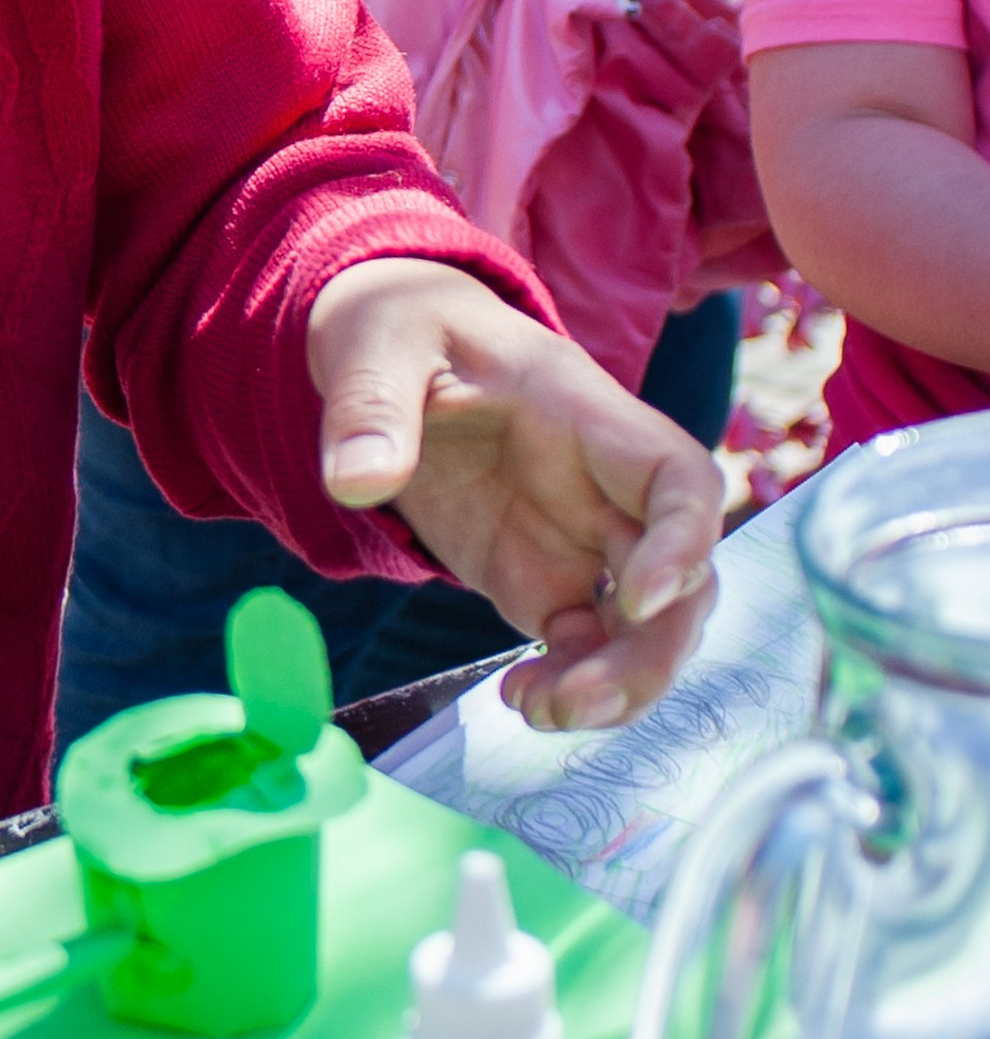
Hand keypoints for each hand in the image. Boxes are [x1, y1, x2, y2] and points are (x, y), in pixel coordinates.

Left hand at [308, 260, 721, 731]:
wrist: (389, 354)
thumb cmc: (402, 327)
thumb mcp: (374, 344)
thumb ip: (370, 407)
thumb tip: (355, 479)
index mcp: (584, 416)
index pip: (679, 479)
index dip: (683, 542)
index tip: (637, 598)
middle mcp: (603, 486)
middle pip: (683, 577)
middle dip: (652, 651)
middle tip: (577, 700)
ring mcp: (578, 539)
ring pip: (644, 627)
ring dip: (617, 684)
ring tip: (537, 710)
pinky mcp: (541, 579)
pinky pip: (586, 646)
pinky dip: (569, 685)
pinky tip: (518, 699)